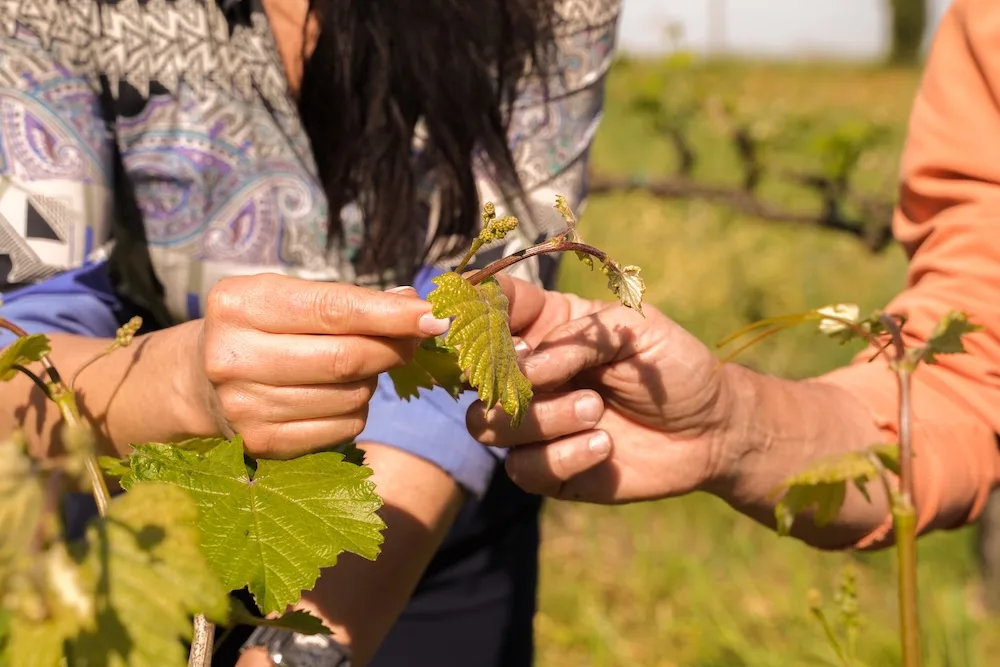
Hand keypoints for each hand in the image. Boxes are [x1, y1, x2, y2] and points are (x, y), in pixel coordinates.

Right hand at [192, 273, 449, 458]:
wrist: (197, 380)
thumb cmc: (258, 327)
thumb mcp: (287, 297)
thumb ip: (348, 300)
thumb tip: (415, 306)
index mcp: (240, 305)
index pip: (333, 309)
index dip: (390, 315)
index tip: (436, 316)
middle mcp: (233, 357)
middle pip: (347, 358)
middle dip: (393, 348)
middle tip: (413, 340)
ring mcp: (245, 407)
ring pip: (351, 395)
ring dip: (370, 380)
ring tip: (351, 367)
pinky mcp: (262, 444)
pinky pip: (344, 427)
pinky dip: (356, 410)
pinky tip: (334, 396)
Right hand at [467, 301, 740, 502]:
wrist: (712, 430)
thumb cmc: (674, 366)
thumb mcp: (636, 329)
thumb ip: (579, 335)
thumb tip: (528, 362)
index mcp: (546, 329)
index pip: (491, 311)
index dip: (470, 310)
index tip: (462, 312)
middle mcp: (530, 376)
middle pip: (474, 377)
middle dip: (509, 378)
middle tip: (561, 375)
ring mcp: (535, 425)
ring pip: (489, 425)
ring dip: (543, 418)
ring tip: (596, 410)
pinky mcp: (549, 470)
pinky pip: (522, 469)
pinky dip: (562, 456)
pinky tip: (604, 446)